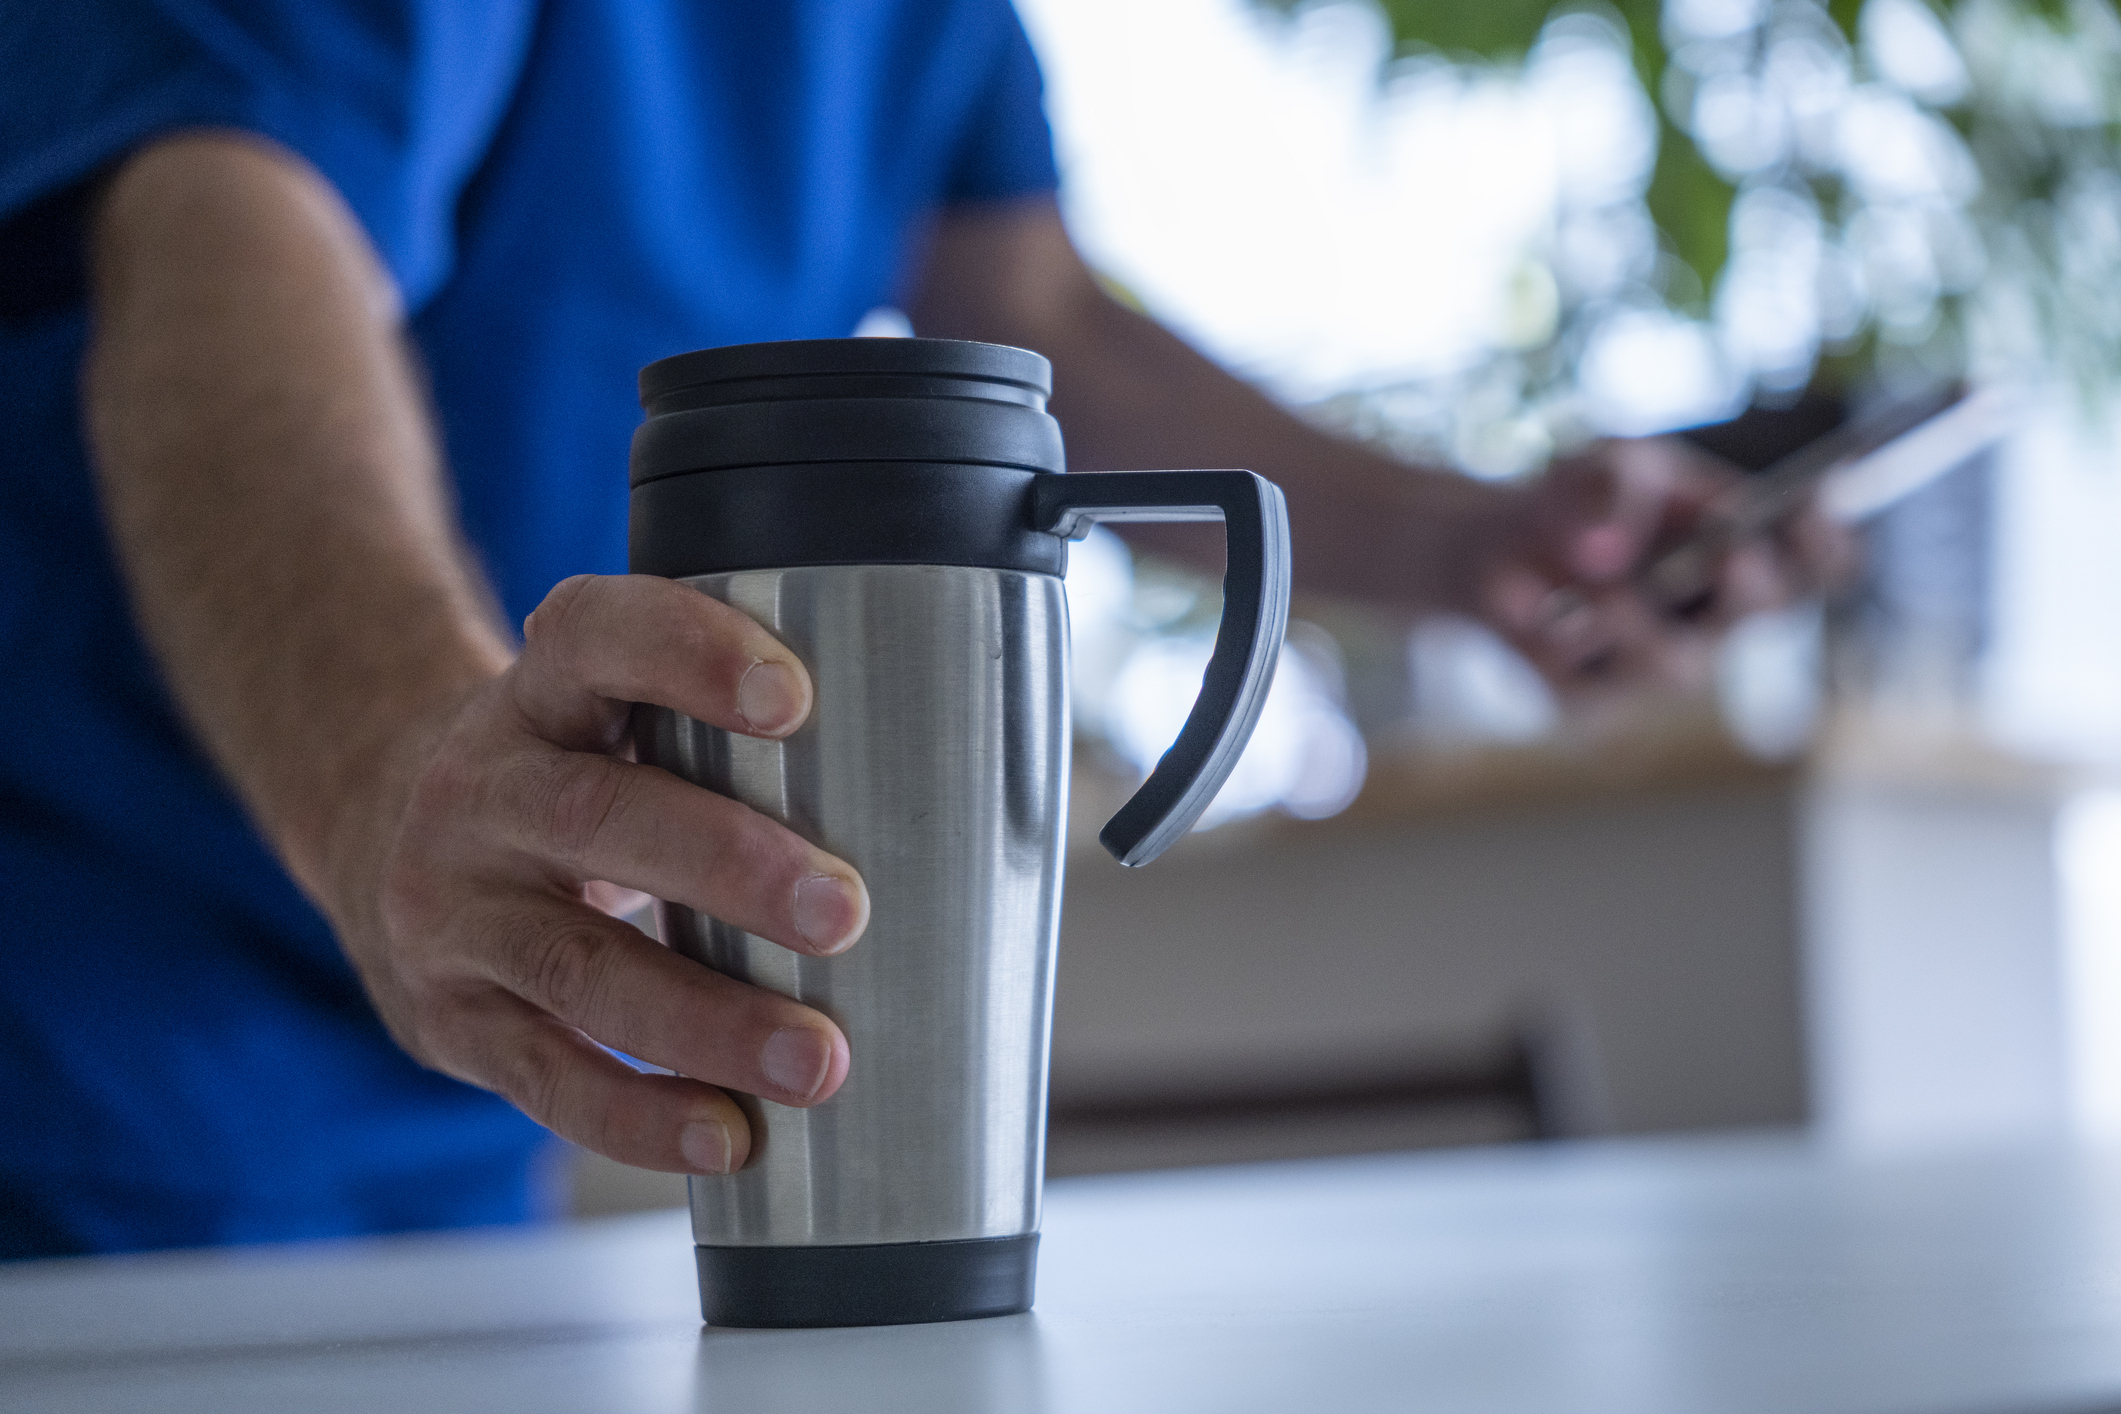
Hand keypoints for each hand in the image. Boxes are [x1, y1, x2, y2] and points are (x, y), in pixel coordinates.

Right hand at [341, 574, 870, 1175]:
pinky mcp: (449, 1018)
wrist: (382, 847)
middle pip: (596, 818)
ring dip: (707, 1021)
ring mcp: (454, 912)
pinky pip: (545, 1077)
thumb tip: (953, 792)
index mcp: (540, 693)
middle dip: (728, 865)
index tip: (794, 696)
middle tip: (844, 910)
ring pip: (575, 967)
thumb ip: (719, 728)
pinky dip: (641, 1117)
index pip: (596, 636)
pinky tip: (728, 1138)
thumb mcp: (609, 717)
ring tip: (819, 1061)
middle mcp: (482, 792)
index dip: (686, 654)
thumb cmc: (571, 778)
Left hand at [1476, 437, 1854, 696]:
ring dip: (1643, 623)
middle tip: (1734, 554)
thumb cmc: (1577, 502)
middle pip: (1764, 615)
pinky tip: (1516, 597)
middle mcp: (1714, 624)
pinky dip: (1549, 638)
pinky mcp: (1587, 705)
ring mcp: (1654, 670)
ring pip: (1679, 668)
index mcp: (1745, 558)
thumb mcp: (1599, 465)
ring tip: (1603, 591)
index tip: (1813, 504)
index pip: (1818, 563)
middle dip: (1754, 586)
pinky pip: (1584, 690)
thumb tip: (1603, 553)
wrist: (1490, 549)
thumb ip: (1616, 485)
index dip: (1827, 541)